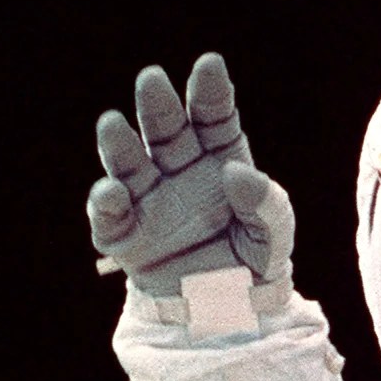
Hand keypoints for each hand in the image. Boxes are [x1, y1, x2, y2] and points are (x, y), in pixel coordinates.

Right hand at [87, 53, 293, 294]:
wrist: (231, 316)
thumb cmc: (254, 266)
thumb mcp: (274, 238)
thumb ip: (268, 206)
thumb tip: (236, 172)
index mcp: (219, 160)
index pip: (213, 118)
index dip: (210, 91)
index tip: (210, 64)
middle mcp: (178, 171)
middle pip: (165, 131)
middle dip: (158, 105)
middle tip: (151, 80)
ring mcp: (147, 199)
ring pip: (128, 162)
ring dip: (118, 142)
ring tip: (111, 123)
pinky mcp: (124, 234)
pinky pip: (109, 214)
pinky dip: (106, 201)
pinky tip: (112, 191)